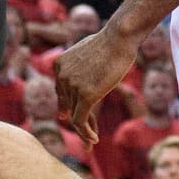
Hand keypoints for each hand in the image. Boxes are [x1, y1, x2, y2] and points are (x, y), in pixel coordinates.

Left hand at [55, 25, 136, 147]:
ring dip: (85, 130)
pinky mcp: (85, 95)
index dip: (70, 108)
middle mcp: (61, 75)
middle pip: (69, 105)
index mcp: (58, 65)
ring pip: (75, 115)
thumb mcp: (87, 53)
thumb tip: (76, 84)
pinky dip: (86, 133)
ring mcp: (72, 85)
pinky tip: (93, 140)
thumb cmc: (110, 43)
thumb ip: (77, 69)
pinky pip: (80, 121)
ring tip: (91, 142)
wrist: (120, 37)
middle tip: (90, 134)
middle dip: (80, 119)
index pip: (62, 93)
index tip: (77, 119)